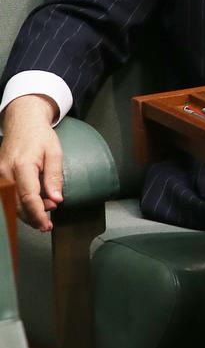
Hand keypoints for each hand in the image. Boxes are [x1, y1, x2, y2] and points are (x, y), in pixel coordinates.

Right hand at [0, 95, 61, 231]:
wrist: (22, 122)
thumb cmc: (40, 136)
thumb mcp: (54, 152)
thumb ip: (54, 176)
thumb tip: (56, 199)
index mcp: (22, 165)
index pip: (28, 197)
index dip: (38, 214)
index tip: (47, 225)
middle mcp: (5, 172)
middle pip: (17, 205)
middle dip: (33, 217)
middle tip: (48, 220)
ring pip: (10, 204)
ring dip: (26, 213)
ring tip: (43, 210)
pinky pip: (6, 197)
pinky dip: (18, 205)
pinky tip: (31, 204)